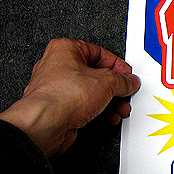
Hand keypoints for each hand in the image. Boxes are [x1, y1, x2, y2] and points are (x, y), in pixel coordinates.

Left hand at [0, 38, 139, 156]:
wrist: (45, 124)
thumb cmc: (62, 96)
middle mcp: (57, 66)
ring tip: (120, 107)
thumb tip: (128, 81)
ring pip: (90, 92)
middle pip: (94, 73)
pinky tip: (109, 116)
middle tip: (124, 91)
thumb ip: (122, 80)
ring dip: (108, 101)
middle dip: (114, 86)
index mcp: (64, 49)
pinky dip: (98, 110)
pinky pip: (83, 106)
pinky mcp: (58, 108)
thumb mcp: (106, 82)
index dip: (116, 64)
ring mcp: (56, 89)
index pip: (98, 52)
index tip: (127, 74)